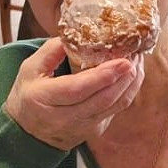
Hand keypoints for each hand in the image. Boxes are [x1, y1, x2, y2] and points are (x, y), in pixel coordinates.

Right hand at [3, 39, 144, 150]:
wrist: (30, 132)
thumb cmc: (30, 94)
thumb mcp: (29, 69)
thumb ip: (50, 51)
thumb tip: (75, 35)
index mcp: (43, 99)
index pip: (77, 89)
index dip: (102, 76)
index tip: (123, 61)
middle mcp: (64, 118)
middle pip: (102, 99)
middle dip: (124, 78)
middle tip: (136, 56)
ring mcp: (82, 127)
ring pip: (114, 106)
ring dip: (131, 84)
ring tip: (138, 62)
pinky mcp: (95, 129)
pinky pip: (116, 110)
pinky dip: (128, 92)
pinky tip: (133, 75)